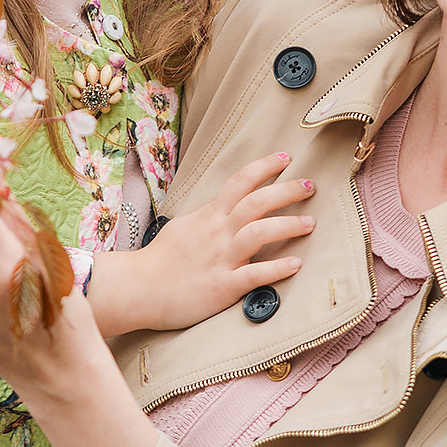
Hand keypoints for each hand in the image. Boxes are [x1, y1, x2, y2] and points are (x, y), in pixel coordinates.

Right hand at [88, 152, 314, 335]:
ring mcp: (221, 259)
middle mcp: (218, 233)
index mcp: (209, 217)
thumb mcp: (183, 228)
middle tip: (310, 185)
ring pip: (260, 233)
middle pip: (257, 202)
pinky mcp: (222, 286)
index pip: (239, 182)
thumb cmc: (159, 261)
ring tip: (309, 224)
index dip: (264, 167)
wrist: (136, 289)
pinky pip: (255, 275)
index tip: (285, 158)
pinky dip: (277, 269)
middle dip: (287, 190)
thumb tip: (223, 209)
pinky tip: (296, 265)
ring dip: (289, 225)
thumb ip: (207, 218)